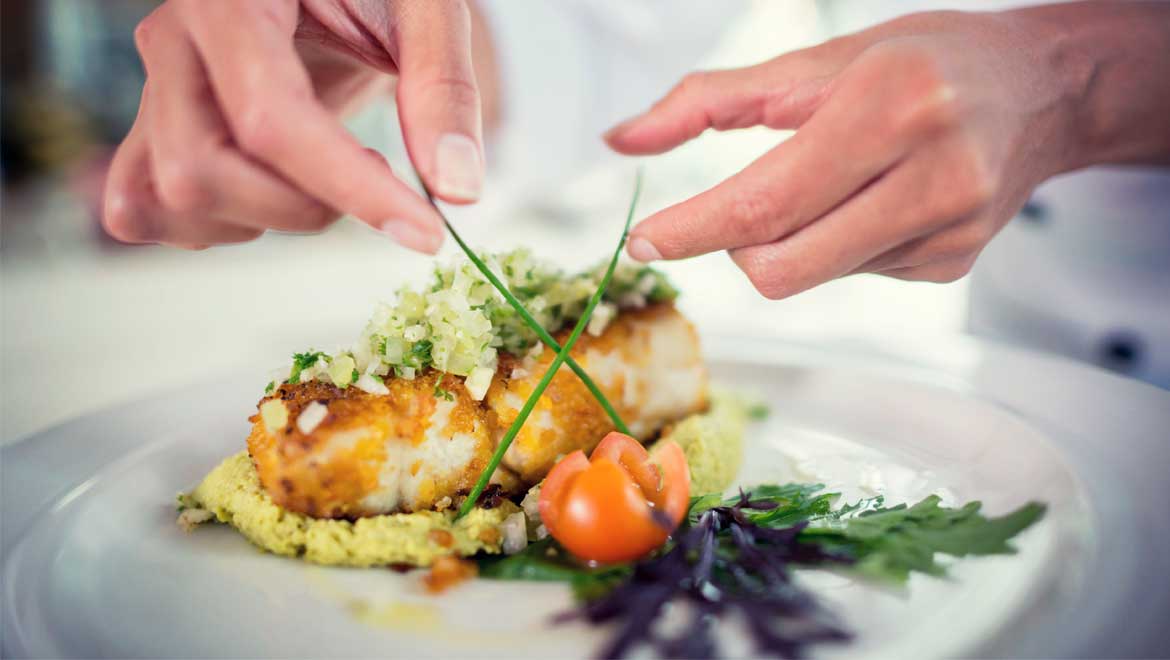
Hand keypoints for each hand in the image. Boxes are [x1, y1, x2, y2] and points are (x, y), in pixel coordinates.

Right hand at [104, 0, 484, 251]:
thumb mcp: (424, 10)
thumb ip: (443, 88)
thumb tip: (455, 190)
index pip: (271, 118)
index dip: (350, 189)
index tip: (423, 232)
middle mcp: (174, 41)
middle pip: (201, 171)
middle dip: (301, 206)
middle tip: (372, 176)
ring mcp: (155, 87)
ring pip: (174, 198)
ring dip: (263, 218)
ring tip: (325, 177)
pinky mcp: (156, 127)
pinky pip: (146, 208)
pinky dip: (217, 226)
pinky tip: (275, 194)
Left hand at [605, 10, 1094, 296]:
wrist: (1037, 92)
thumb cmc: (922, 63)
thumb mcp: (816, 58)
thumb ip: (709, 99)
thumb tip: (621, 140)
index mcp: (892, 107)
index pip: (766, 201)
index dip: (693, 229)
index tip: (642, 241)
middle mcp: (931, 175)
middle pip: (779, 264)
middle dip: (735, 245)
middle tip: (739, 204)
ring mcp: (947, 232)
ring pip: (808, 276)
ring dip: (788, 241)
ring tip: (835, 182)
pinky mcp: (950, 266)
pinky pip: (847, 275)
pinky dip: (834, 245)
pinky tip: (873, 202)